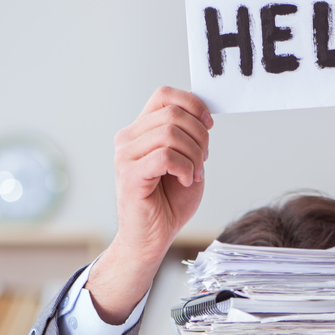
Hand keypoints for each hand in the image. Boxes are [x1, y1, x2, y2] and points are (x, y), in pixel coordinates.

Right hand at [88, 87, 212, 323]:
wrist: (152, 239)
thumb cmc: (168, 203)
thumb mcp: (187, 162)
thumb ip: (190, 137)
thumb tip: (202, 116)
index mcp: (140, 131)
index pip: (164, 95)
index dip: (192, 104)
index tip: (209, 125)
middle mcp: (128, 139)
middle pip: (172, 113)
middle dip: (199, 135)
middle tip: (204, 159)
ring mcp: (126, 157)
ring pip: (170, 133)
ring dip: (193, 154)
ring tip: (194, 173)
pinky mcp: (130, 176)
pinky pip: (165, 156)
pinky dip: (185, 168)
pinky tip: (186, 181)